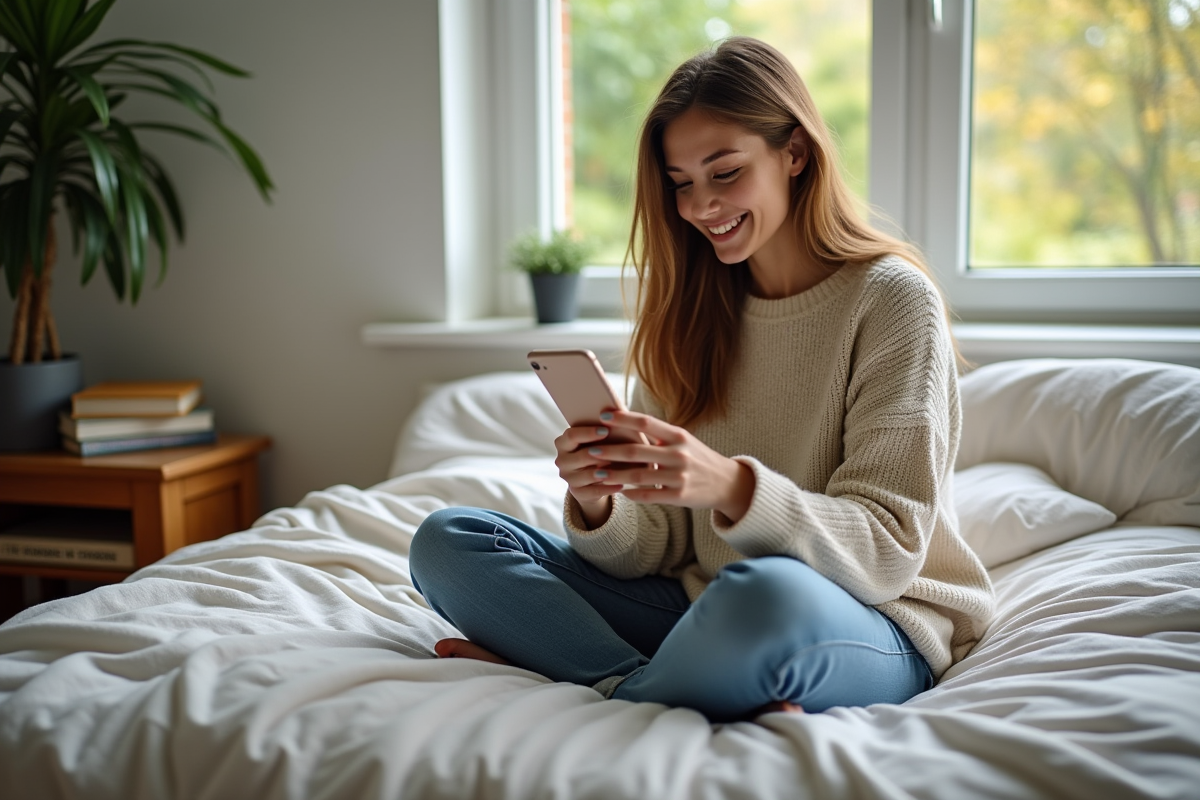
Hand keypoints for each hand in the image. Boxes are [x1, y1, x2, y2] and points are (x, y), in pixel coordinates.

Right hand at [554, 421, 627, 528]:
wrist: (595, 475)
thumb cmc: (601, 446)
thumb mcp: (600, 436)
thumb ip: (604, 423)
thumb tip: (615, 408)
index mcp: (563, 442)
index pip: (571, 436)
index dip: (588, 433)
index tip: (606, 430)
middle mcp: (562, 460)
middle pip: (579, 456)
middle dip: (599, 454)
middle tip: (618, 451)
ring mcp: (568, 478)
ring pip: (586, 475)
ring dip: (604, 472)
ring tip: (621, 469)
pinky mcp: (578, 493)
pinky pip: (593, 492)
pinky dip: (608, 488)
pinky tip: (622, 484)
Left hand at [580, 410, 755, 522]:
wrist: (727, 483)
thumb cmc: (698, 458)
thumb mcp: (682, 441)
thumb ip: (659, 435)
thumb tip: (625, 424)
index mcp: (678, 436)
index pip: (646, 422)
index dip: (623, 418)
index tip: (602, 415)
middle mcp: (679, 454)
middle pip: (637, 451)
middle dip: (611, 451)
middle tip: (591, 451)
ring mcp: (679, 476)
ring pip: (639, 475)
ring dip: (615, 475)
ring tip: (597, 474)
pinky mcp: (680, 496)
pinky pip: (650, 495)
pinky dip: (633, 494)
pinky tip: (621, 493)